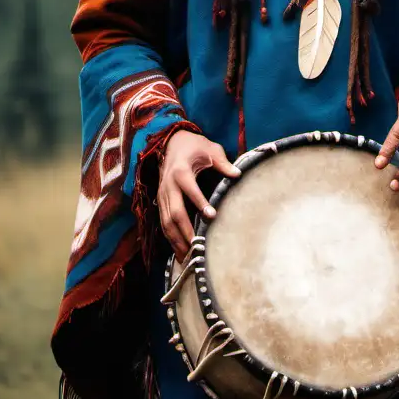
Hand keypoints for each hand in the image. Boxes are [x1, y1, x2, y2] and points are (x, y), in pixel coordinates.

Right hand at [158, 130, 239, 260]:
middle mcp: (168, 185)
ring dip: (176, 240)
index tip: (212, 216)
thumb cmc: (194, 146)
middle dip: (185, 231)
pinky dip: (170, 238)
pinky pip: (163, 222)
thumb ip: (223, 162)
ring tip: (188, 257)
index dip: (200, 202)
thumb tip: (237, 174)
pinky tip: (178, 252)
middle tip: (198, 246)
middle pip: (174, 211)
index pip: (190, 189)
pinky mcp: (160, 200)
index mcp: (181, 171)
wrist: (172, 142)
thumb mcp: (210, 149)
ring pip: (166, 221)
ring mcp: (162, 194)